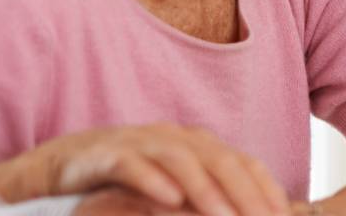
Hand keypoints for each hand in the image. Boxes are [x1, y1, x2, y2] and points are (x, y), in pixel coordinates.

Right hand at [0, 124, 289, 215]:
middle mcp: (172, 138)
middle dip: (245, 192)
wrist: (61, 164)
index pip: (240, 161)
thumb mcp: (171, 191)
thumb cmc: (124, 182)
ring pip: (180, 160)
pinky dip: (153, 181)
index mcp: (194, 145)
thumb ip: (205, 201)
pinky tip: (170, 200)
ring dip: (205, 189)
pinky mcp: (105, 154)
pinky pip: (132, 165)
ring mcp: (139, 142)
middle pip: (218, 159)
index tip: (284, 215)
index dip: (265, 187)